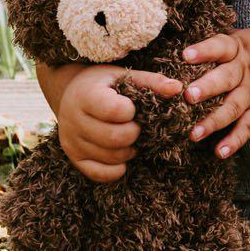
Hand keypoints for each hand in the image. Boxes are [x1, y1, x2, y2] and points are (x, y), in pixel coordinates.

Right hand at [55, 62, 184, 182]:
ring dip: (128, 151)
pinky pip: (99, 174)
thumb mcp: (124, 76)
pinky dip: (116, 169)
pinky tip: (122, 157)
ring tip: (129, 138)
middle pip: (114, 138)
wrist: (71, 94)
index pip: (114, 111)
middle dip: (134, 134)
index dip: (131, 111)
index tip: (131, 107)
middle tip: (136, 127)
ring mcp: (71, 141)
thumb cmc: (103, 85)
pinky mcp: (74, 158)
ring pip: (110, 157)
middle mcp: (73, 120)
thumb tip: (178, 88)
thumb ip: (151, 82)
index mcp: (86, 95)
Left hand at [180, 27, 249, 158]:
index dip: (203, 51)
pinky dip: (235, 140)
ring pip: (233, 107)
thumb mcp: (247, 38)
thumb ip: (221, 43)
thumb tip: (184, 42)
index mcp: (239, 49)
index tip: (184, 56)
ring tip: (194, 134)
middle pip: (226, 79)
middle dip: (207, 87)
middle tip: (188, 95)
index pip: (220, 47)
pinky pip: (247, 127)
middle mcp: (246, 71)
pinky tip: (220, 152)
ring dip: (213, 121)